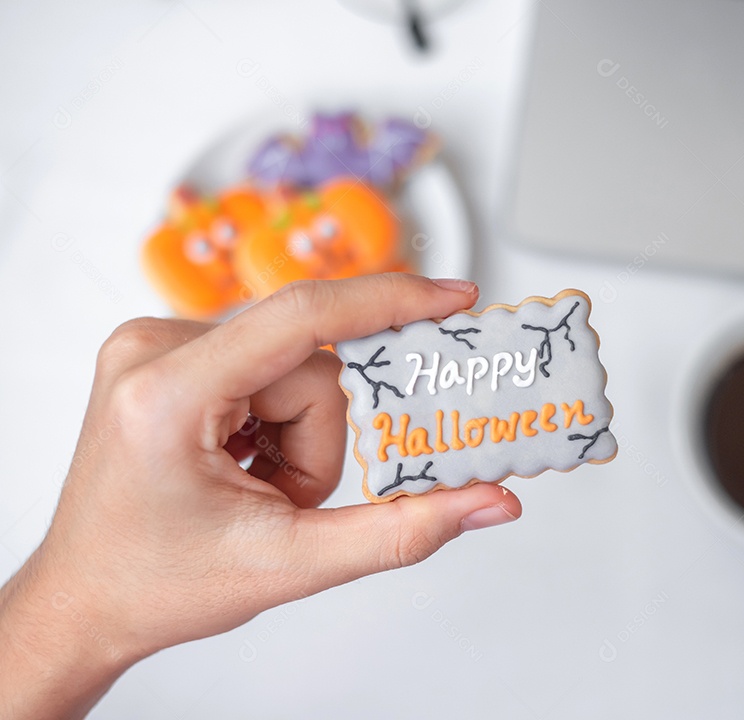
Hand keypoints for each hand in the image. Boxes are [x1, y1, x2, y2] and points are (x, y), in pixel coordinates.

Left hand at [0, 275, 521, 719]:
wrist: (85, 600)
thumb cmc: (159, 585)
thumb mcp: (291, 565)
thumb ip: (402, 532)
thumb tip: (490, 501)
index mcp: (167, 394)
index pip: (302, 317)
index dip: (390, 302)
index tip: (455, 298)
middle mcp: (151, 348)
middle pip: (308, 362)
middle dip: (319, 439)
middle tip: (282, 496)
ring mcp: (154, 345)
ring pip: (294, 365)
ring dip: (298, 435)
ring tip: (256, 488)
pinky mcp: (168, 352)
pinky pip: (267, 363)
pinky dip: (277, 420)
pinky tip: (243, 463)